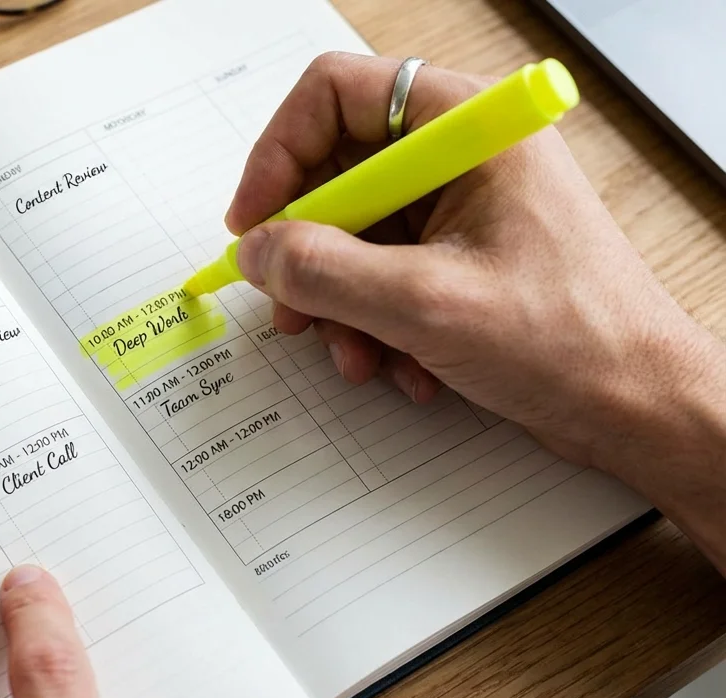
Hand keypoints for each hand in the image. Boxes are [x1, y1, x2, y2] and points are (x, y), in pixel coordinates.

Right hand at [225, 52, 725, 482]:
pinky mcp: (459, 259)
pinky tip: (399, 366)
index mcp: (467, 127)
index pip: (337, 95)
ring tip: (355, 355)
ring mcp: (460, 209)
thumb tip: (257, 252)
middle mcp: (461, 156)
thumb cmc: (571, 340)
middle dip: (308, 251)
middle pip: (337, 171)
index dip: (279, 155)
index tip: (254, 224)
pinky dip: (372, 323)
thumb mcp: (424, 304)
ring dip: (338, 303)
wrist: (639, 407)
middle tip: (292, 306)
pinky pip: (380, 275)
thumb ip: (323, 271)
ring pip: (352, 234)